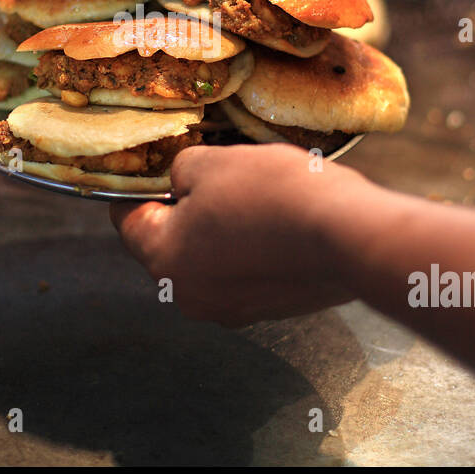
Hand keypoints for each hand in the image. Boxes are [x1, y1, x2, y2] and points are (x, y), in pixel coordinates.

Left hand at [110, 145, 359, 325]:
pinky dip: (253, 249)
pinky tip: (278, 222)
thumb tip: (182, 181)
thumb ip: (182, 170)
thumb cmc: (275, 196)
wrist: (349, 237)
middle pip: (170, 243)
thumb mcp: (213, 162)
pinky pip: (245, 273)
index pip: (125, 220)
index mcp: (164, 260)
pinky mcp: (269, 311)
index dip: (136, 188)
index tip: (152, 171)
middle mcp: (190, 296)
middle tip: (214, 177)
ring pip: (210, 259)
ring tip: (254, 197)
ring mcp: (231, 310)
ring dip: (222, 230)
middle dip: (186, 210)